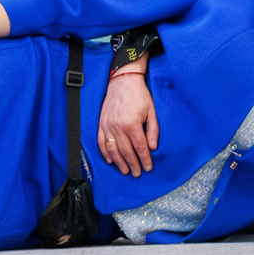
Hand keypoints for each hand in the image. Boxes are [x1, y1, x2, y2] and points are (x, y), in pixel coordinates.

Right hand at [98, 58, 158, 176]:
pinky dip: (105, 153)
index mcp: (132, 124)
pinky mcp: (101, 124)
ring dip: (119, 162)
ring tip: (125, 170)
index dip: (144, 159)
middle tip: (137, 173)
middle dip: (132, 164)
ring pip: (112, 149)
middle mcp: (118, 127)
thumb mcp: (151, 111)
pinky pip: (101, 142)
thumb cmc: (139, 95)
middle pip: (126, 151)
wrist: (123, 81)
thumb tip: (152, 147)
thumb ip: (152, 130)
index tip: (148, 167)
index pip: (140, 147)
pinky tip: (110, 160)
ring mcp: (107, 126)